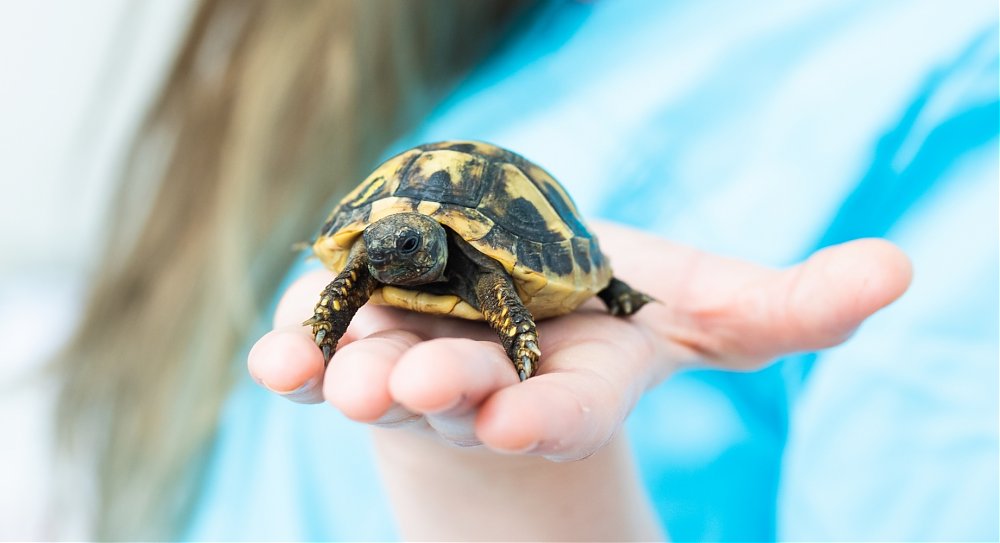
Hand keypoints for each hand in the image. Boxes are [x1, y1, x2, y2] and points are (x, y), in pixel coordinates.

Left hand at [248, 222, 911, 460]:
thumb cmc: (599, 312)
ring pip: (382, 379)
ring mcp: (414, 366)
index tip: (519, 423)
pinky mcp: (353, 341)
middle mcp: (487, 383)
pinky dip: (290, 358)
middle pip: (465, 395)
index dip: (547, 417)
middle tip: (421, 388)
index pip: (565, 410)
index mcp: (567, 380)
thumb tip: (895, 277)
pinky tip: (273, 359)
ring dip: (360, 378)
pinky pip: (313, 354)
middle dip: (445, 392)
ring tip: (349, 374)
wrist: (504, 323)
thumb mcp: (694, 305)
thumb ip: (785, 305)